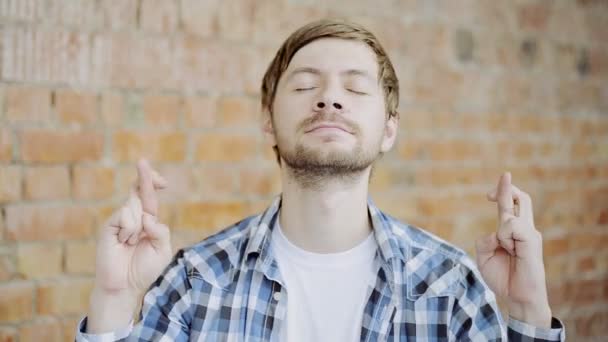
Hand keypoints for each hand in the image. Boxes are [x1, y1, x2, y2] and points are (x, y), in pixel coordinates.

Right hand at [94, 158, 172, 294]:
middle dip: (145, 177)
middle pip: (139, 191)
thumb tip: (147, 217)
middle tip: (142, 162)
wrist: (125, 286)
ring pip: (135, 206)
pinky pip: (125, 216)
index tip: (162, 179)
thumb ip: (160, 231)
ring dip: (139, 227)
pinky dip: (129, 230)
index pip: (149, 195)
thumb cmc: (145, 269)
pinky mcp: (109, 226)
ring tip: (131, 244)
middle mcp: (134, 216)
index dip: (153, 182)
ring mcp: (120, 220)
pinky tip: (123, 243)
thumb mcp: (162, 250)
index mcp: (148, 220)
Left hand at [475, 172, 551, 327]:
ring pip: (509, 215)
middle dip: (508, 188)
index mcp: (513, 232)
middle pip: (522, 198)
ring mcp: (530, 234)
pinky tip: (512, 251)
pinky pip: (511, 226)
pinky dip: (504, 237)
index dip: (503, 192)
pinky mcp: (533, 240)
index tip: (489, 193)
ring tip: (508, 251)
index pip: (511, 205)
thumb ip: (484, 241)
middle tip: (503, 177)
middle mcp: (524, 229)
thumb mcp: (484, 257)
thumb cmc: (503, 278)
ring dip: (500, 233)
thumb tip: (494, 232)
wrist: (517, 297)